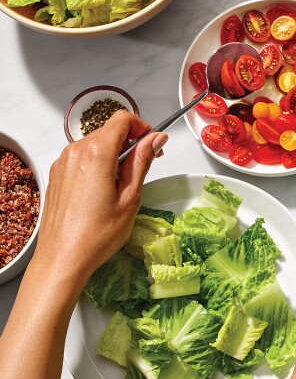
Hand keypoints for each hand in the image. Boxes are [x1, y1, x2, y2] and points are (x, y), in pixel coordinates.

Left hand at [34, 111, 166, 283]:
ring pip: (95, 145)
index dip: (142, 127)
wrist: (62, 258)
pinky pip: (82, 159)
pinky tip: (104, 191)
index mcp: (96, 153)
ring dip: (114, 155)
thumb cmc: (97, 234)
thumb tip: (156, 139)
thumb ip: (143, 161)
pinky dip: (98, 165)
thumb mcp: (130, 196)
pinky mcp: (57, 175)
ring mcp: (62, 163)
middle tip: (146, 165)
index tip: (153, 144)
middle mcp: (75, 152)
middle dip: (130, 143)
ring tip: (123, 185)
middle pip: (108, 131)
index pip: (122, 120)